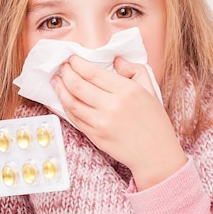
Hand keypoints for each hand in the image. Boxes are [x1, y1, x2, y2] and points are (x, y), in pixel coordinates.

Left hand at [51, 55, 185, 189]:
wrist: (156, 155)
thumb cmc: (155, 122)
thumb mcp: (150, 89)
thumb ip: (134, 70)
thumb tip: (116, 60)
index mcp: (127, 91)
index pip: (93, 73)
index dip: (78, 64)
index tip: (72, 59)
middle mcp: (112, 106)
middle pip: (78, 86)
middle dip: (66, 73)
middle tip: (62, 68)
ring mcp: (101, 124)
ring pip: (71, 103)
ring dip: (60, 90)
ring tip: (56, 81)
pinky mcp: (95, 137)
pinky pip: (74, 119)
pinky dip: (65, 107)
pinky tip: (63, 99)